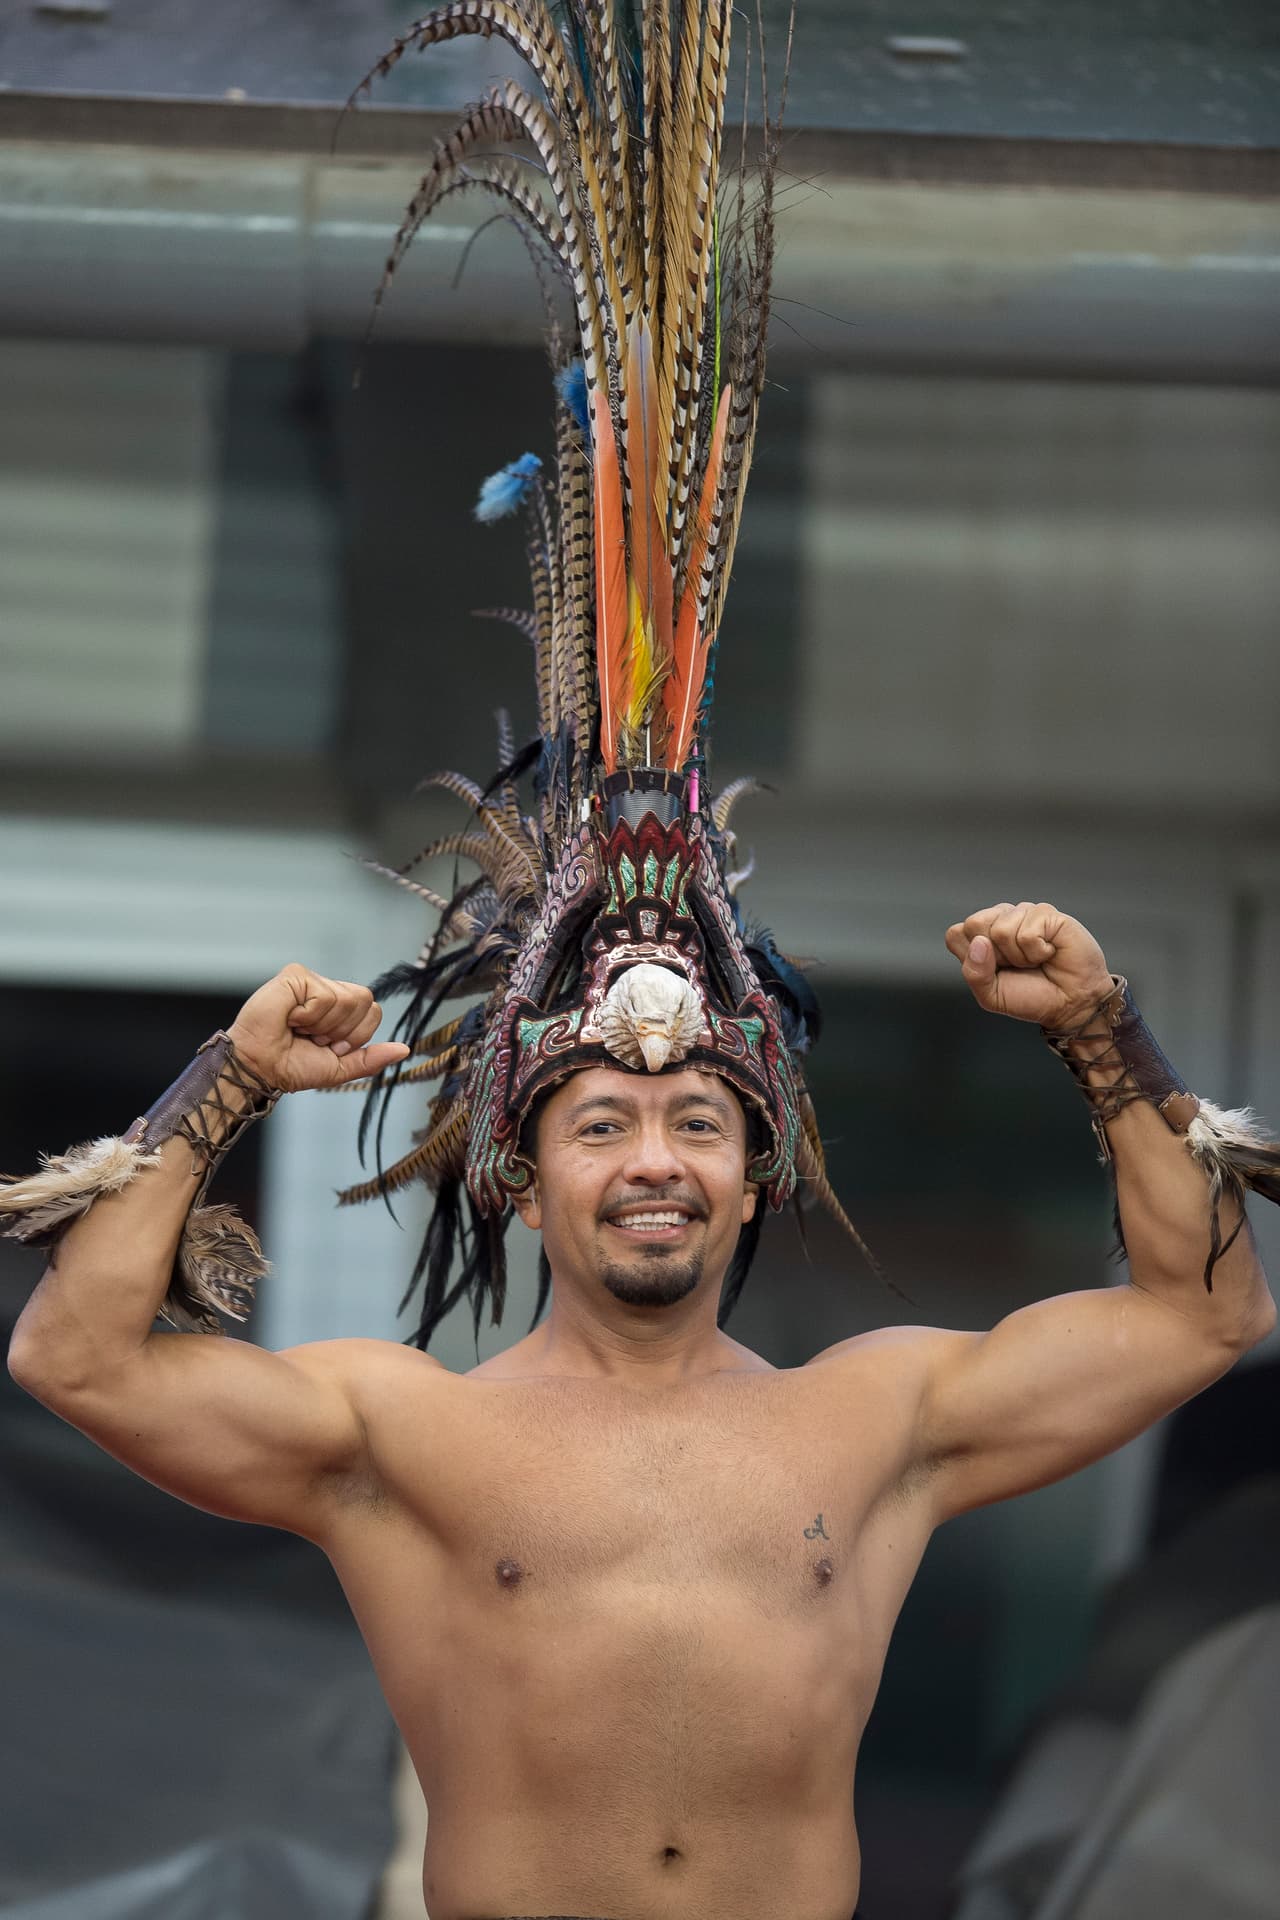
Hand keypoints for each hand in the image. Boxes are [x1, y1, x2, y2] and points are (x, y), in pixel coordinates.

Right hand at [227, 965, 410, 1091]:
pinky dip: (308, 1016)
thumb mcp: (339, 1068)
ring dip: (323, 1025)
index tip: (329, 1047)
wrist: (260, 1068)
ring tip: (299, 1028)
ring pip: (347, 999)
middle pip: (365, 1001)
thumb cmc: (291, 1066)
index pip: (374, 1011)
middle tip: (313, 1038)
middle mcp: (329, 991)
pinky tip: (290, 1018)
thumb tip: (404, 1049)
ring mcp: (312, 981)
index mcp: (341, 1009)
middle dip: (342, 1030)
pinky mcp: (295, 975)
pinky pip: (324, 996)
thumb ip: (371, 1058)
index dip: (356, 1035)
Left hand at [944, 902, 1113, 1027]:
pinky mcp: (1046, 913)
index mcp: (982, 937)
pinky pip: (1027, 932)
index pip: (956, 934)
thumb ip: (974, 973)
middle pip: (974, 924)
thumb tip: (979, 942)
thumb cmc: (1033, 996)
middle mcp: (1001, 920)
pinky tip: (1049, 952)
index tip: (996, 972)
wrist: (1070, 1003)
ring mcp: (1023, 913)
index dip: (973, 958)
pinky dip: (1037, 951)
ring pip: (1000, 929)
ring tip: (1036, 960)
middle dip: (995, 956)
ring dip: (1020, 956)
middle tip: (1017, 966)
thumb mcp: (991, 996)